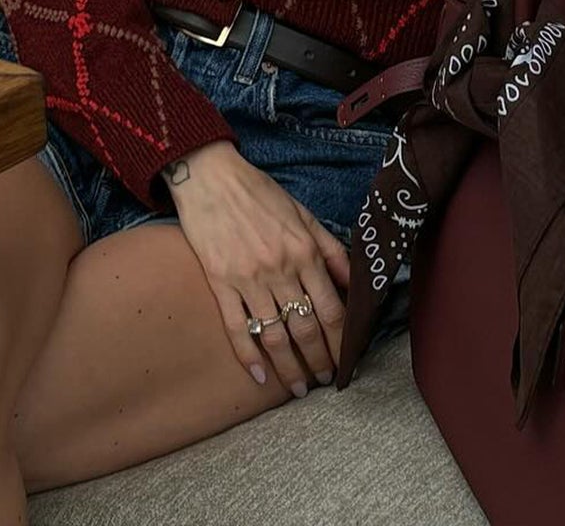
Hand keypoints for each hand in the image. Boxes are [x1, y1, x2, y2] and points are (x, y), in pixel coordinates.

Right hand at [163, 141, 350, 394]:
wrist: (210, 175)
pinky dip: (248, 356)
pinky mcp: (220, 282)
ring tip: (299, 388)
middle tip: (325, 380)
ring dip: (289, 368)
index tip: (346, 362)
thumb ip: (330, 249)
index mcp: (304, 251)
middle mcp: (280, 268)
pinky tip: (259, 376)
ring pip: (274, 336)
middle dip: (319, 361)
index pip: (331, 309)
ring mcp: (248, 278)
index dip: (341, 342)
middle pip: (306, 329)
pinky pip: (237, 328)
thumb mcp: (303, 214)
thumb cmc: (258, 192)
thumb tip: (355, 282)